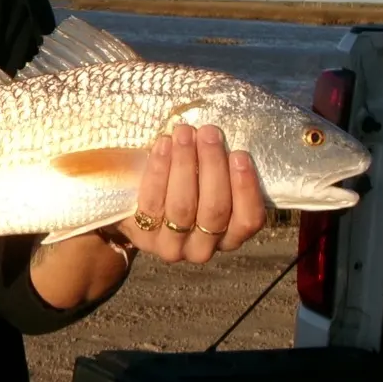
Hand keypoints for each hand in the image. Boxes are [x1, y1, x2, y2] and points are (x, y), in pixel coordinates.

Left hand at [119, 124, 266, 264]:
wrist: (134, 208)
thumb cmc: (182, 188)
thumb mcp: (207, 185)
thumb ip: (220, 170)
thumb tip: (221, 138)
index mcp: (229, 237)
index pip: (248, 220)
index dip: (246, 188)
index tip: (240, 154)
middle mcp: (203, 248)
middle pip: (214, 209)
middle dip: (213, 165)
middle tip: (209, 133)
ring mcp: (172, 245)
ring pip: (183, 204)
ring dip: (185, 163)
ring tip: (185, 133)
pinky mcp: (143, 236)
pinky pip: (153, 200)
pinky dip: (159, 169)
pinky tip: (164, 145)